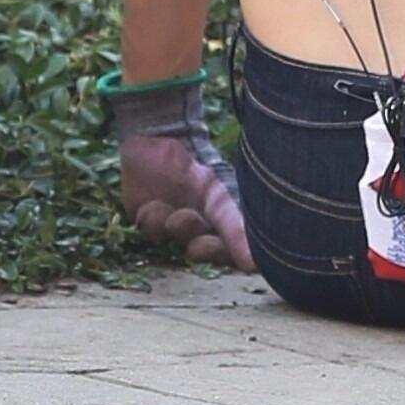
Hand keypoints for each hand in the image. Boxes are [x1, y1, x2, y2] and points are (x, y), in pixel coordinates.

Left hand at [108, 77, 255, 271]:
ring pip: (179, 242)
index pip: (243, 247)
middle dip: (207, 250)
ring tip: (174, 213)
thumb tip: (255, 265)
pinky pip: (151, 233)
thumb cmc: (196, 164)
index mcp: (230, 214)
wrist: (158, 138)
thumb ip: (233, 228)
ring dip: (177, 229)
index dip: (241, 256)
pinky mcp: (149, 220)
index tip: (243, 262)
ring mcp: (178, 222)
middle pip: (213, 252)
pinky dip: (151, 222)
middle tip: (199, 245)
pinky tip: (151, 205)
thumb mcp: (217, 196)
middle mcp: (206, 222)